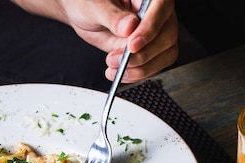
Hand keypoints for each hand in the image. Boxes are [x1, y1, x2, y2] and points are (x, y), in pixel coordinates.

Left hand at [12, 0, 178, 82]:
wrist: (76, 8)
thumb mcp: (90, 3)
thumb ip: (110, 13)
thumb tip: (128, 27)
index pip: (162, 6)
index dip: (151, 28)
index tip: (131, 45)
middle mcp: (157, 9)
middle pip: (167, 35)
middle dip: (141, 55)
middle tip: (115, 60)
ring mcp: (156, 28)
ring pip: (165, 53)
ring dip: (140, 68)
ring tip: (111, 67)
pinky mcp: (149, 46)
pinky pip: (155, 64)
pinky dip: (138, 74)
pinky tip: (115, 72)